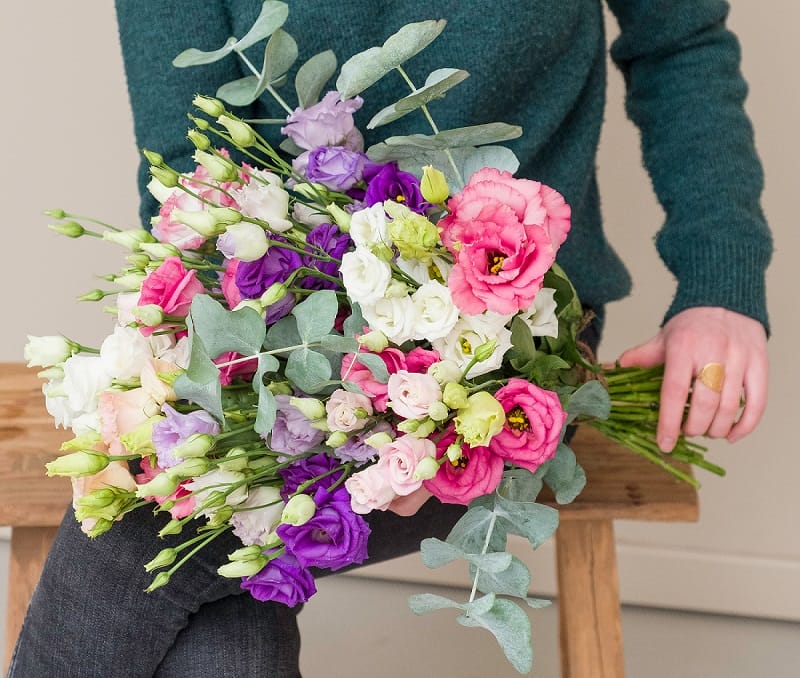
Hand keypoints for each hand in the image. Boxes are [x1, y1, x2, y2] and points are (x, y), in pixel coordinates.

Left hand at [617, 307, 767, 451]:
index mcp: (682, 347)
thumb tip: (611, 371)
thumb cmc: (691, 324)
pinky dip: (745, 425)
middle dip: (693, 428)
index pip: (674, 392)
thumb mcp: (662, 337)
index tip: (665, 443)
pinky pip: (756, 403)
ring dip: (716, 429)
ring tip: (705, 431)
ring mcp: (739, 359)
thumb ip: (640, 357)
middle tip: (686, 432)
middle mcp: (712, 353)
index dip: (669, 422)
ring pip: (730, 407)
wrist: (725, 298)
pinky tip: (731, 435)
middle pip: (704, 404)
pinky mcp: (759, 364)